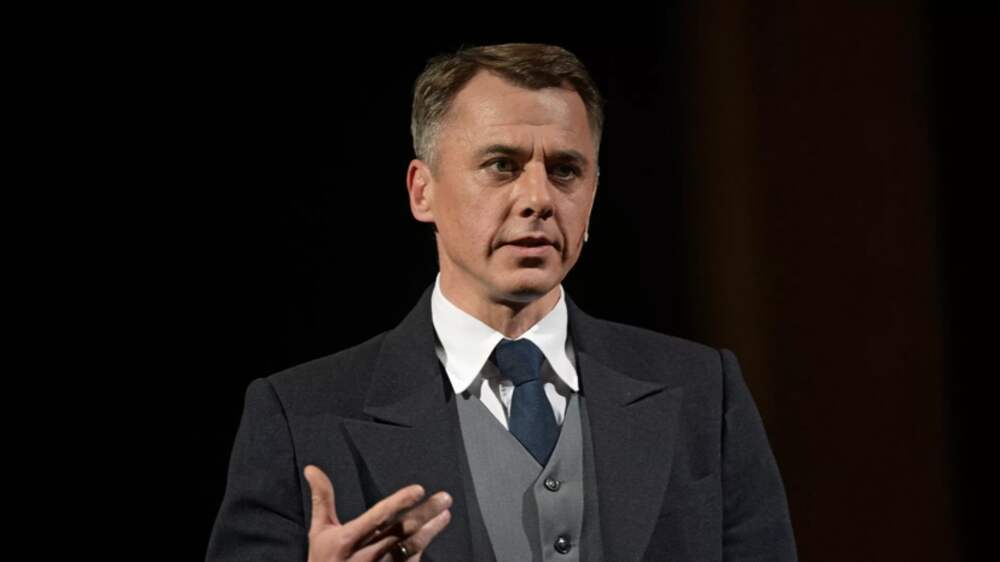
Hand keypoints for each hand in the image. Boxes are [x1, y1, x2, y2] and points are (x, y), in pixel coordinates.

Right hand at [303, 464, 451, 561]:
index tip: (418, 490)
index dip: (398, 503)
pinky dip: (423, 548)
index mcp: (347, 540)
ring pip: (411, 548)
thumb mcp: (320, 531)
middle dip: (425, 514)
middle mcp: (365, 556)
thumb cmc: (324, 560)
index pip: (377, 517)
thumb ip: (322, 499)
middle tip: (445, 498)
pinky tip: (431, 533)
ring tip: (446, 514)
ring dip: (431, 530)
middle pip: (401, 531)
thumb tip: (312, 468)